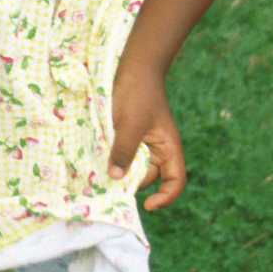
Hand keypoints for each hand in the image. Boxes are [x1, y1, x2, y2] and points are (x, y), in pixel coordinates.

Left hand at [109, 71, 186, 211]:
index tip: (147, 205)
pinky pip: (122, 152)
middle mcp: (157, 147)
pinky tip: (96, 158)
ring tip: (100, 174)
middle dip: (132, 184)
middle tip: (111, 188)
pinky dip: (112, 158)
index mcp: (168, 147)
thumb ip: (124, 150)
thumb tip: (117, 178)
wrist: (134, 65)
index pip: (175, 181)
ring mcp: (143, 140)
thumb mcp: (130, 124)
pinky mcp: (127, 133)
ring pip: (133, 165)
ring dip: (119, 170)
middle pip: (149, 177)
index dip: (165, 197)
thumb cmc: (137, 93)